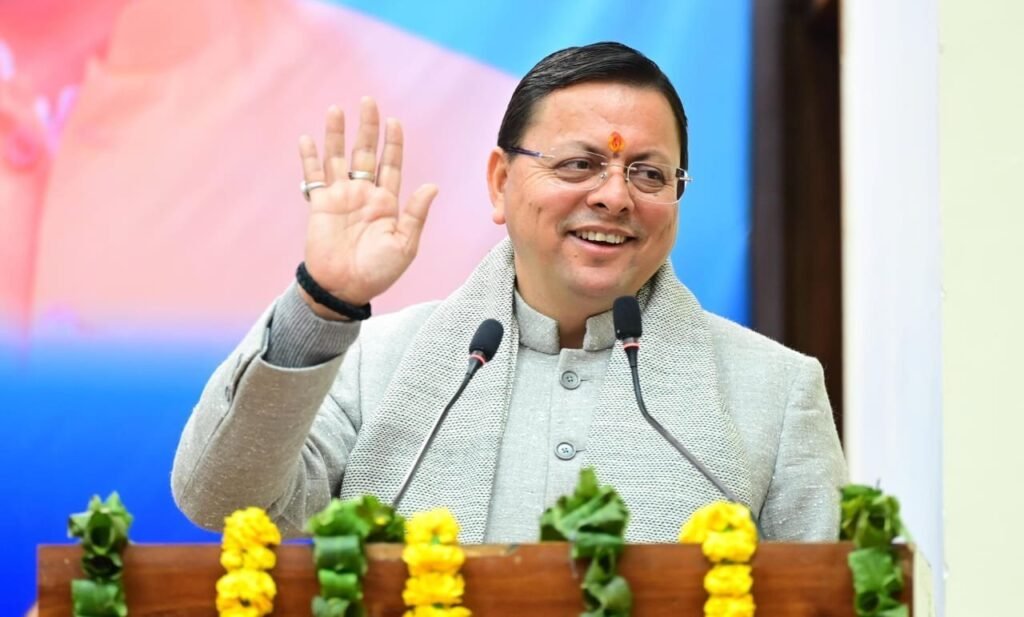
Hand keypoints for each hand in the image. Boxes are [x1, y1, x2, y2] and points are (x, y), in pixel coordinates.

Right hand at [298, 97, 437, 317]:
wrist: (344, 289)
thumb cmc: (378, 272)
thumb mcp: (405, 244)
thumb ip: (415, 214)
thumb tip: (432, 185)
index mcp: (387, 203)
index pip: (391, 164)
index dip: (393, 143)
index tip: (394, 121)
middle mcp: (364, 194)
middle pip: (365, 153)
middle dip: (367, 128)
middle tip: (368, 101)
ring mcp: (341, 197)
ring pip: (338, 158)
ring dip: (337, 135)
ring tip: (336, 110)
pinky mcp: (320, 205)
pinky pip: (314, 176)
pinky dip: (310, 158)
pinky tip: (308, 138)